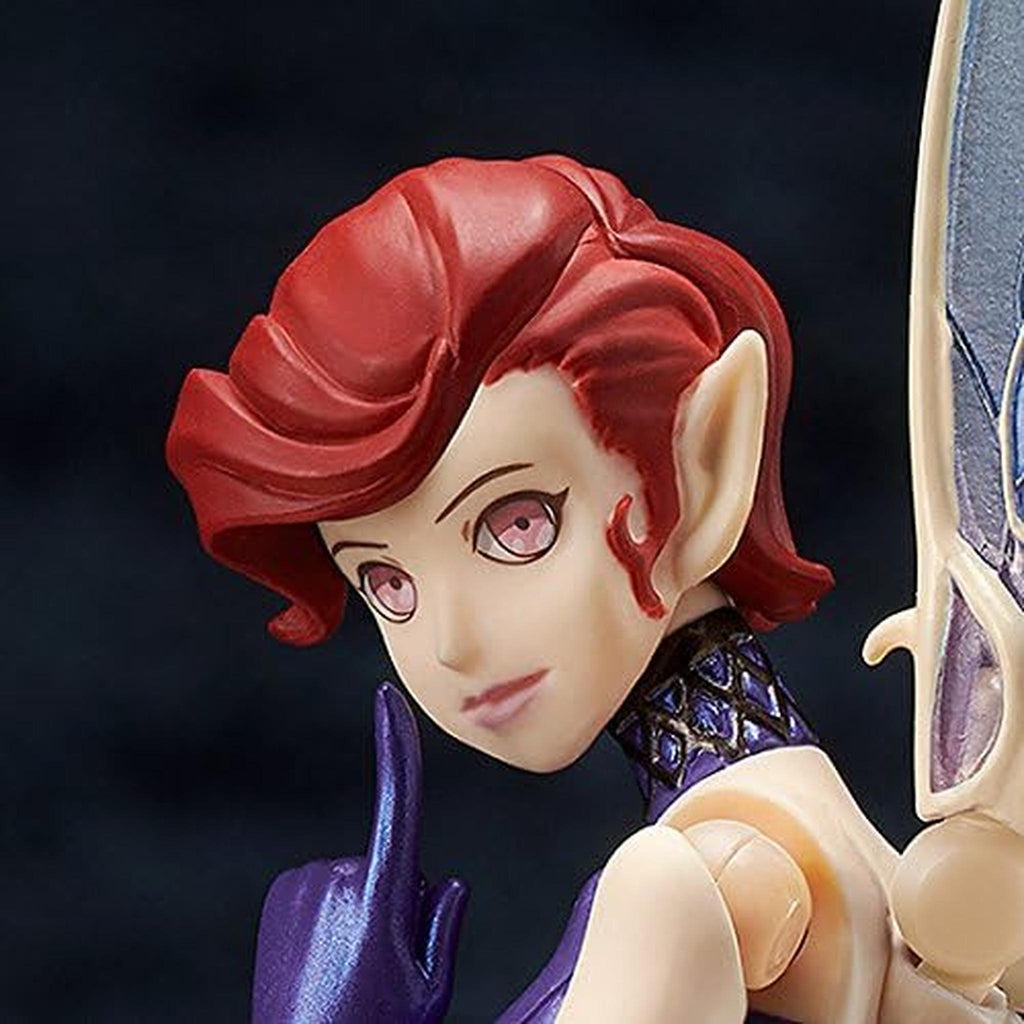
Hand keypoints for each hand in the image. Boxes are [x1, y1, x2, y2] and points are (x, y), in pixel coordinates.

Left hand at [251, 683, 467, 1022]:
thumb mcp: (431, 988)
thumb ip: (445, 924)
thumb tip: (447, 880)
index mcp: (379, 896)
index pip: (397, 804)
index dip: (394, 747)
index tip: (387, 701)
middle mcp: (336, 878)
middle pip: (392, 860)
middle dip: (396, 897)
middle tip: (380, 959)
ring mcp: (304, 884)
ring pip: (360, 873)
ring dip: (364, 906)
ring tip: (352, 963)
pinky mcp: (282, 892)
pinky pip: (329, 883)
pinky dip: (336, 907)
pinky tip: (330, 953)